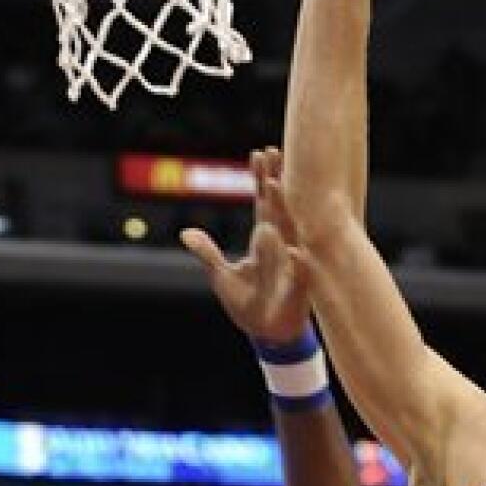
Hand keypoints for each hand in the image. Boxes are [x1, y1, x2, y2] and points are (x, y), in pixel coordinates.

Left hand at [181, 147, 310, 344]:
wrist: (266, 334)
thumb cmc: (247, 304)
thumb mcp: (221, 276)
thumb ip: (207, 253)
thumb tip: (186, 233)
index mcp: (263, 240)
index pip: (263, 203)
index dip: (261, 179)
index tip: (259, 153)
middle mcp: (280, 245)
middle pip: (277, 207)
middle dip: (275, 180)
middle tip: (272, 152)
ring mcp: (290, 264)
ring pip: (288, 232)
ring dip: (282, 209)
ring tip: (276, 185)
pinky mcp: (298, 290)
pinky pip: (299, 275)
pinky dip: (297, 264)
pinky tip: (294, 252)